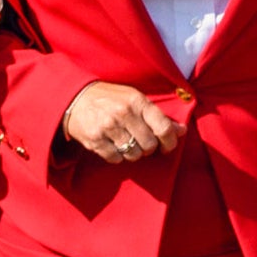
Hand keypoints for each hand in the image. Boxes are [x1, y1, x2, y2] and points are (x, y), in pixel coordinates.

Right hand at [62, 79, 185, 166]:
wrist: (75, 97)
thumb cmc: (110, 99)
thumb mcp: (134, 99)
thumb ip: (157, 115)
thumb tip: (182, 130)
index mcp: (137, 101)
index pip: (163, 127)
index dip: (170, 142)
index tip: (168, 146)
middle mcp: (123, 113)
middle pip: (149, 145)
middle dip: (149, 148)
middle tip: (142, 143)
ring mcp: (108, 127)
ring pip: (134, 154)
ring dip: (133, 153)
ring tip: (126, 143)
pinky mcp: (95, 140)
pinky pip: (116, 158)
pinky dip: (117, 156)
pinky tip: (113, 145)